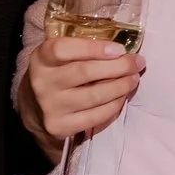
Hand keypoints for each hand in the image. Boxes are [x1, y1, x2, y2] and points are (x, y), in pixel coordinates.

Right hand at [25, 37, 145, 147]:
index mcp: (41, 58)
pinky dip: (114, 105)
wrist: (36, 108)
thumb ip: (83, 48)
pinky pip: (95, 116)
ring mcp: (51, 107)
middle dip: (118, 66)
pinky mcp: (60, 126)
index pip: (64, 49)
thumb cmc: (57, 73)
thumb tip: (122, 50)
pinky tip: (122, 96)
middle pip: (84, 72)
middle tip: (137, 62)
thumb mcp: (60, 56)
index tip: (119, 49)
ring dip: (120, 86)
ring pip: (94, 96)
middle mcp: (42, 82)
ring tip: (134, 78)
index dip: (93, 48)